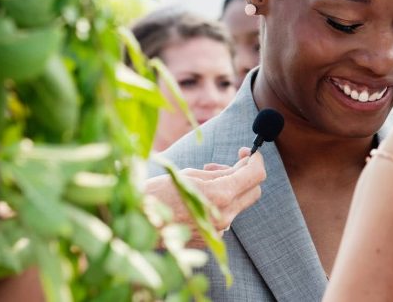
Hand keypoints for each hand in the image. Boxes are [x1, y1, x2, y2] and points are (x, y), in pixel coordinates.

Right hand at [146, 147, 265, 247]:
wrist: (136, 224)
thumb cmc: (159, 193)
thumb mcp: (191, 174)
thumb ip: (221, 172)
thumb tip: (241, 167)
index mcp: (220, 195)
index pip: (256, 175)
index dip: (256, 160)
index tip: (249, 153)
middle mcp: (224, 216)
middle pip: (254, 192)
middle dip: (247, 175)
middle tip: (231, 163)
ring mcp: (219, 231)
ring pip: (238, 204)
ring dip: (230, 189)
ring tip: (205, 179)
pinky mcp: (211, 241)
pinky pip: (224, 217)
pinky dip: (219, 205)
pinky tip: (198, 199)